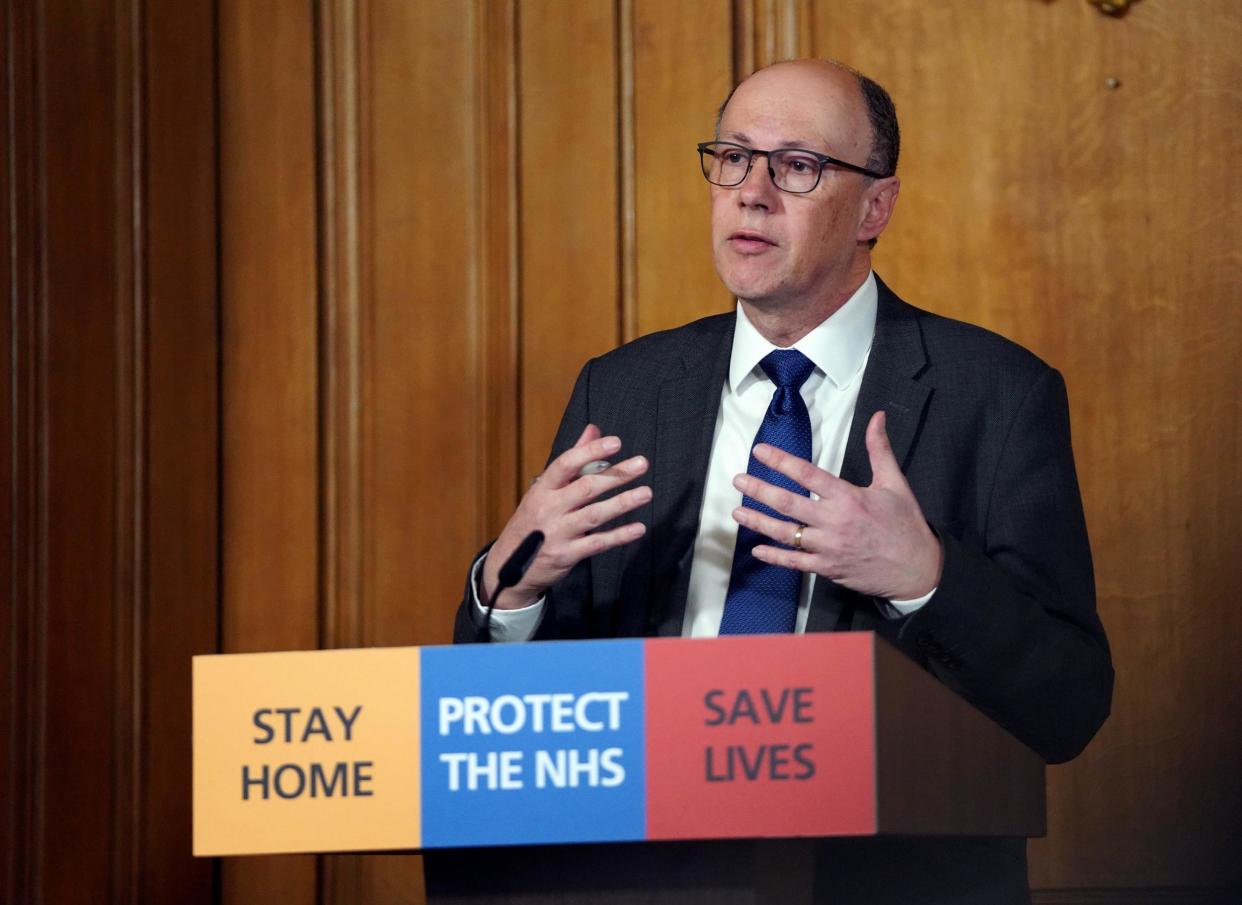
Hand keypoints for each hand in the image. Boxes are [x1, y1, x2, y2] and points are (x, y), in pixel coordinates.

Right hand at [482, 424, 650, 609]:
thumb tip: (593, 430)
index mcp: (542, 489)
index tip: (616, 443)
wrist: (509, 569)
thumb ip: (573, 461)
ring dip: (622, 503)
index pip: (566, 464)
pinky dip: (619, 536)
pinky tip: (638, 528)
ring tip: (645, 493)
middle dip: (616, 475)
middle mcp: (548, 508)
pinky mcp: (567, 555)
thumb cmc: (533, 522)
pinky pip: (598, 543)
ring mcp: (557, 533)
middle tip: (642, 464)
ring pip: (594, 514)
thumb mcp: (545, 491)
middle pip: (586, 487)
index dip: (591, 451)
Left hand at [731, 411, 941, 600]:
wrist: (917, 569)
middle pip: (788, 503)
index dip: (781, 461)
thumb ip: (879, 449)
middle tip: (738, 480)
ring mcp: (828, 547)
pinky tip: (757, 550)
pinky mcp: (827, 568)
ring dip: (759, 522)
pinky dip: (774, 557)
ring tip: (737, 512)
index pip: (807, 474)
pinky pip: (795, 562)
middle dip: (759, 490)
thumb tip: (877, 417)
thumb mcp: (894, 483)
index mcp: (848, 497)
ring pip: (786, 533)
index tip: (761, 452)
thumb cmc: (905, 525)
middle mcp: (834, 521)